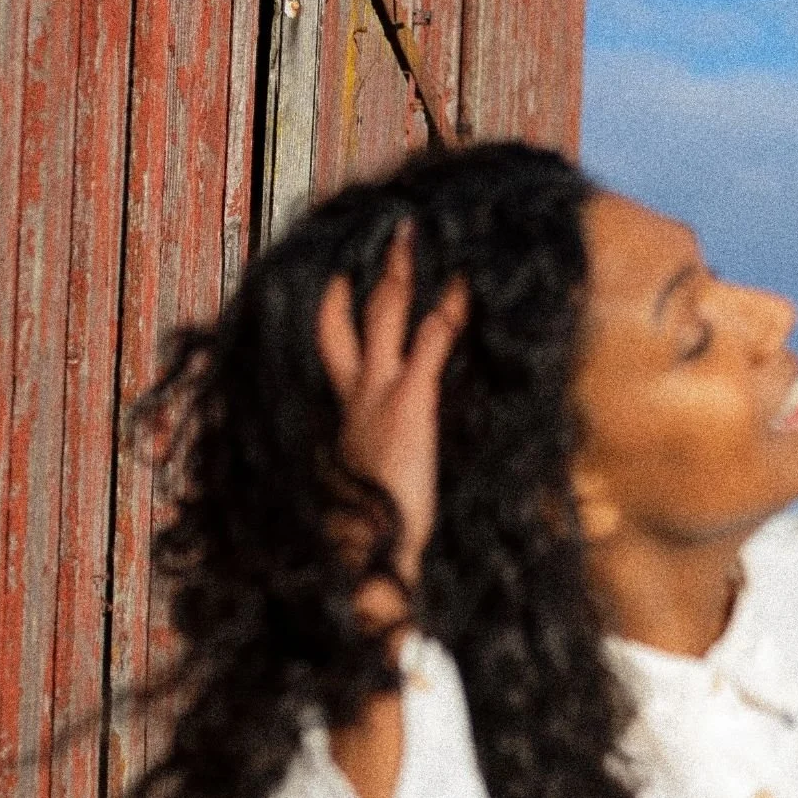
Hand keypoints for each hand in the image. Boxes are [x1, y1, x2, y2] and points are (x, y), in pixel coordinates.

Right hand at [314, 224, 467, 616]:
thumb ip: (363, 479)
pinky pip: (431, 341)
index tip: (339, 282)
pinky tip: (468, 283)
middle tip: (372, 238)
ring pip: (384, 314)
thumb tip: (367, 483)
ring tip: (412, 230)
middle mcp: (350, 399)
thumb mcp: (361, 498)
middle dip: (361, 277)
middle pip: (343, 320)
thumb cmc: (370, 542)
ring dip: (399, 271)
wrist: (368, 567)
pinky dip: (450, 308)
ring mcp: (376, 396)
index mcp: (338, 420)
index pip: (329, 352)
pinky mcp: (409, 402)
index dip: (332, 313)